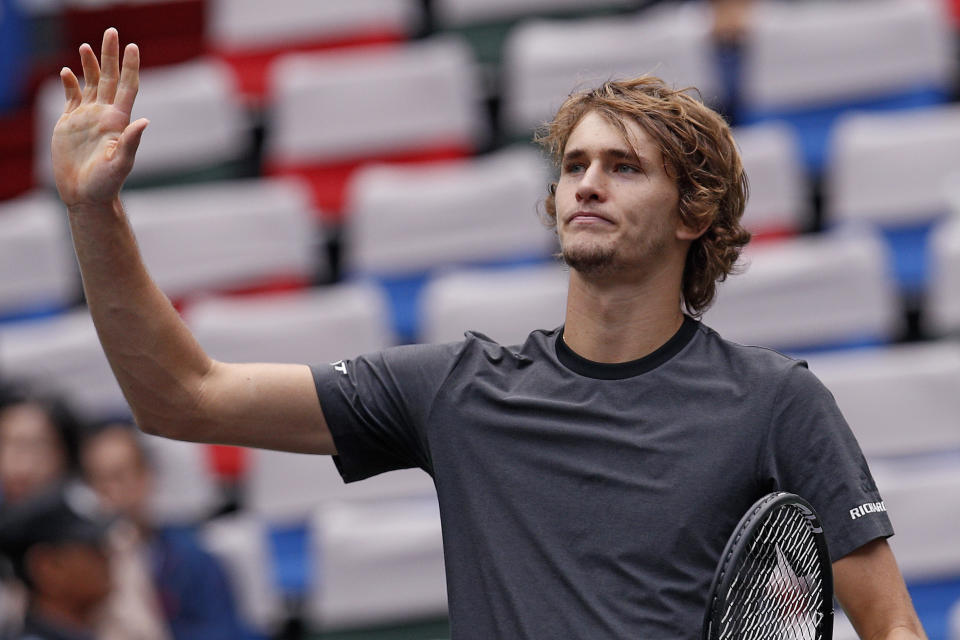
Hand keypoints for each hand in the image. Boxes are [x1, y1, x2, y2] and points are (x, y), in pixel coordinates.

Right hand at [51, 28, 148, 208]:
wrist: (85, 196)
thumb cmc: (106, 184)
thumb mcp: (121, 163)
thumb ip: (131, 141)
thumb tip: (144, 121)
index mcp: (118, 120)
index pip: (128, 86)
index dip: (131, 66)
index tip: (132, 46)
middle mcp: (105, 115)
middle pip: (110, 78)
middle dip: (110, 55)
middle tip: (111, 32)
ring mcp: (87, 118)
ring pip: (91, 85)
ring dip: (89, 65)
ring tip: (86, 46)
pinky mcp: (70, 124)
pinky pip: (71, 98)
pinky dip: (70, 84)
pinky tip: (67, 72)